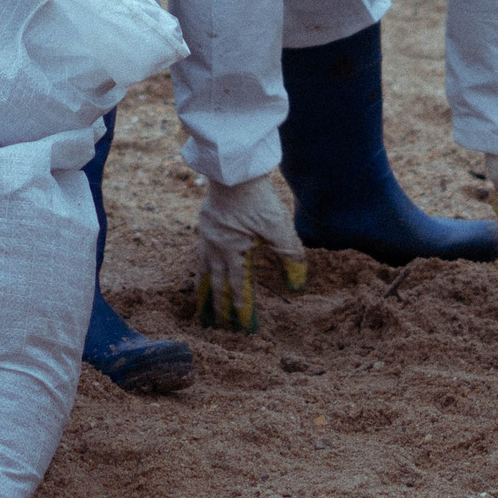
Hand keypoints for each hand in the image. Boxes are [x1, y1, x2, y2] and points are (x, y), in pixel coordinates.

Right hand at [194, 175, 307, 330]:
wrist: (235, 170)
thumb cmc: (258, 198)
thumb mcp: (279, 228)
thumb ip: (290, 257)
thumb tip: (297, 285)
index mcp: (233, 252)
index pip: (237, 286)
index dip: (241, 308)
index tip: (241, 327)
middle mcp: (215, 247)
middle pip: (215, 283)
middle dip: (218, 306)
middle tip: (216, 326)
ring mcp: (207, 234)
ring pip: (203, 268)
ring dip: (204, 288)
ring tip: (200, 304)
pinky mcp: (205, 221)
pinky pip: (200, 250)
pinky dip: (201, 264)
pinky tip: (203, 266)